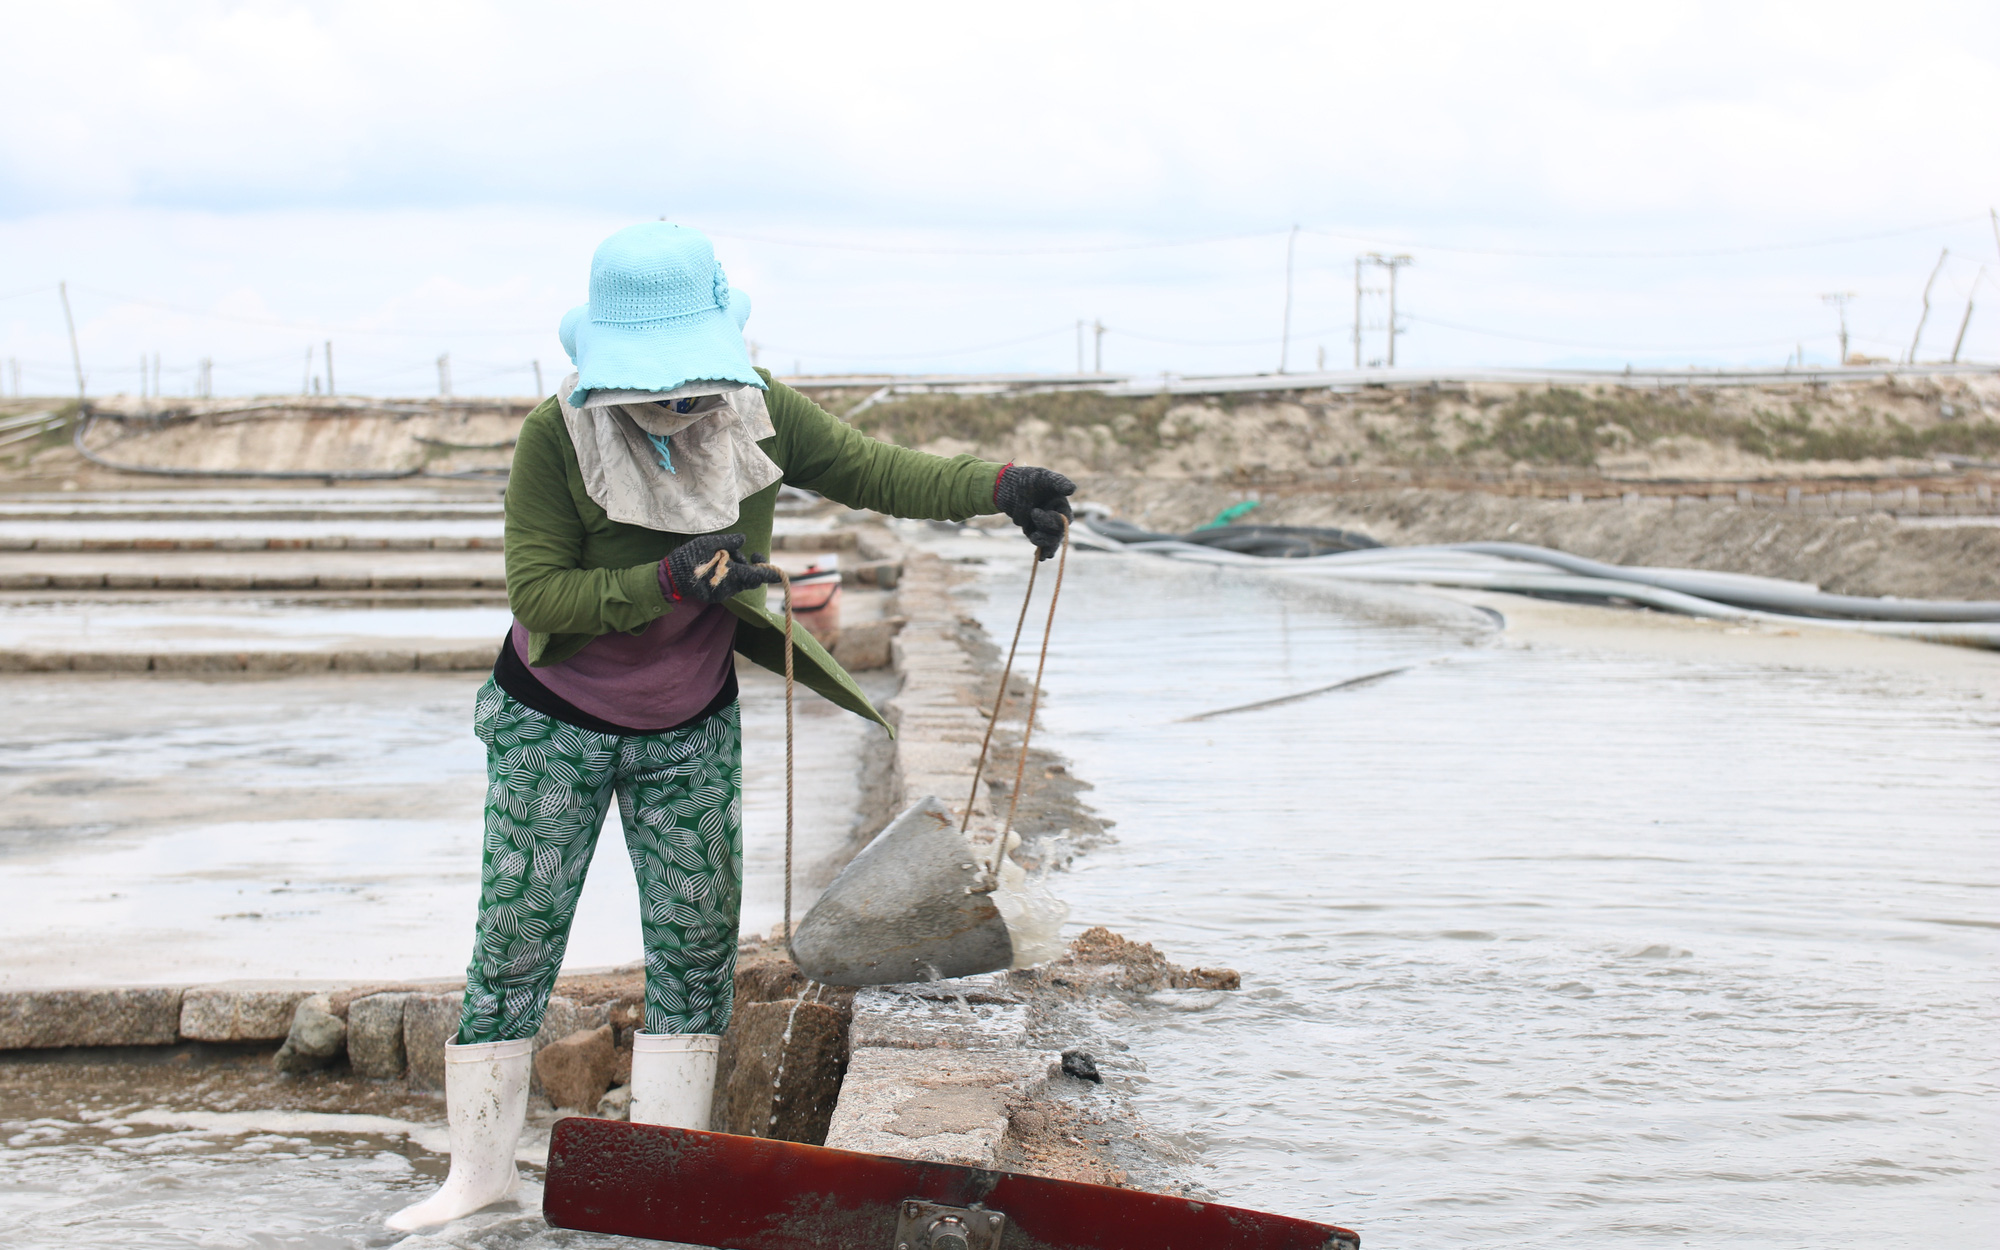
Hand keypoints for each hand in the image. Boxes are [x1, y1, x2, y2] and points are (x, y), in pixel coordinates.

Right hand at [664, 534, 782, 603]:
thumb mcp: (708, 543)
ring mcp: (723, 594)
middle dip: (746, 564)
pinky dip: (727, 575)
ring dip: (735, 569)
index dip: (768, 571)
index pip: (759, 576)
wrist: (670, 578)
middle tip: (732, 552)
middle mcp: (731, 588)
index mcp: (732, 575)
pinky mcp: (716, 597)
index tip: (765, 560)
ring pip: (740, 581)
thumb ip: (729, 541)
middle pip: (750, 578)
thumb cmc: (689, 558)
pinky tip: (713, 566)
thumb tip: (743, 539)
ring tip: (718, 557)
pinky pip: (729, 585)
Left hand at [994, 465, 1075, 560]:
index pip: (1065, 520)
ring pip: (1051, 542)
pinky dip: (1042, 552)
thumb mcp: (1045, 478)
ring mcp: (1045, 528)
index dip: (1054, 520)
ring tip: (1034, 537)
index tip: (1036, 511)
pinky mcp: (1034, 532)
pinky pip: (1041, 546)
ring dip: (1044, 543)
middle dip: (1046, 527)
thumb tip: (1072, 489)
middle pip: (1057, 534)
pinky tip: (1041, 557)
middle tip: (1033, 512)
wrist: (1011, 487)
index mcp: (1062, 507)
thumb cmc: (1031, 479)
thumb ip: (1059, 483)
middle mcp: (1056, 519)